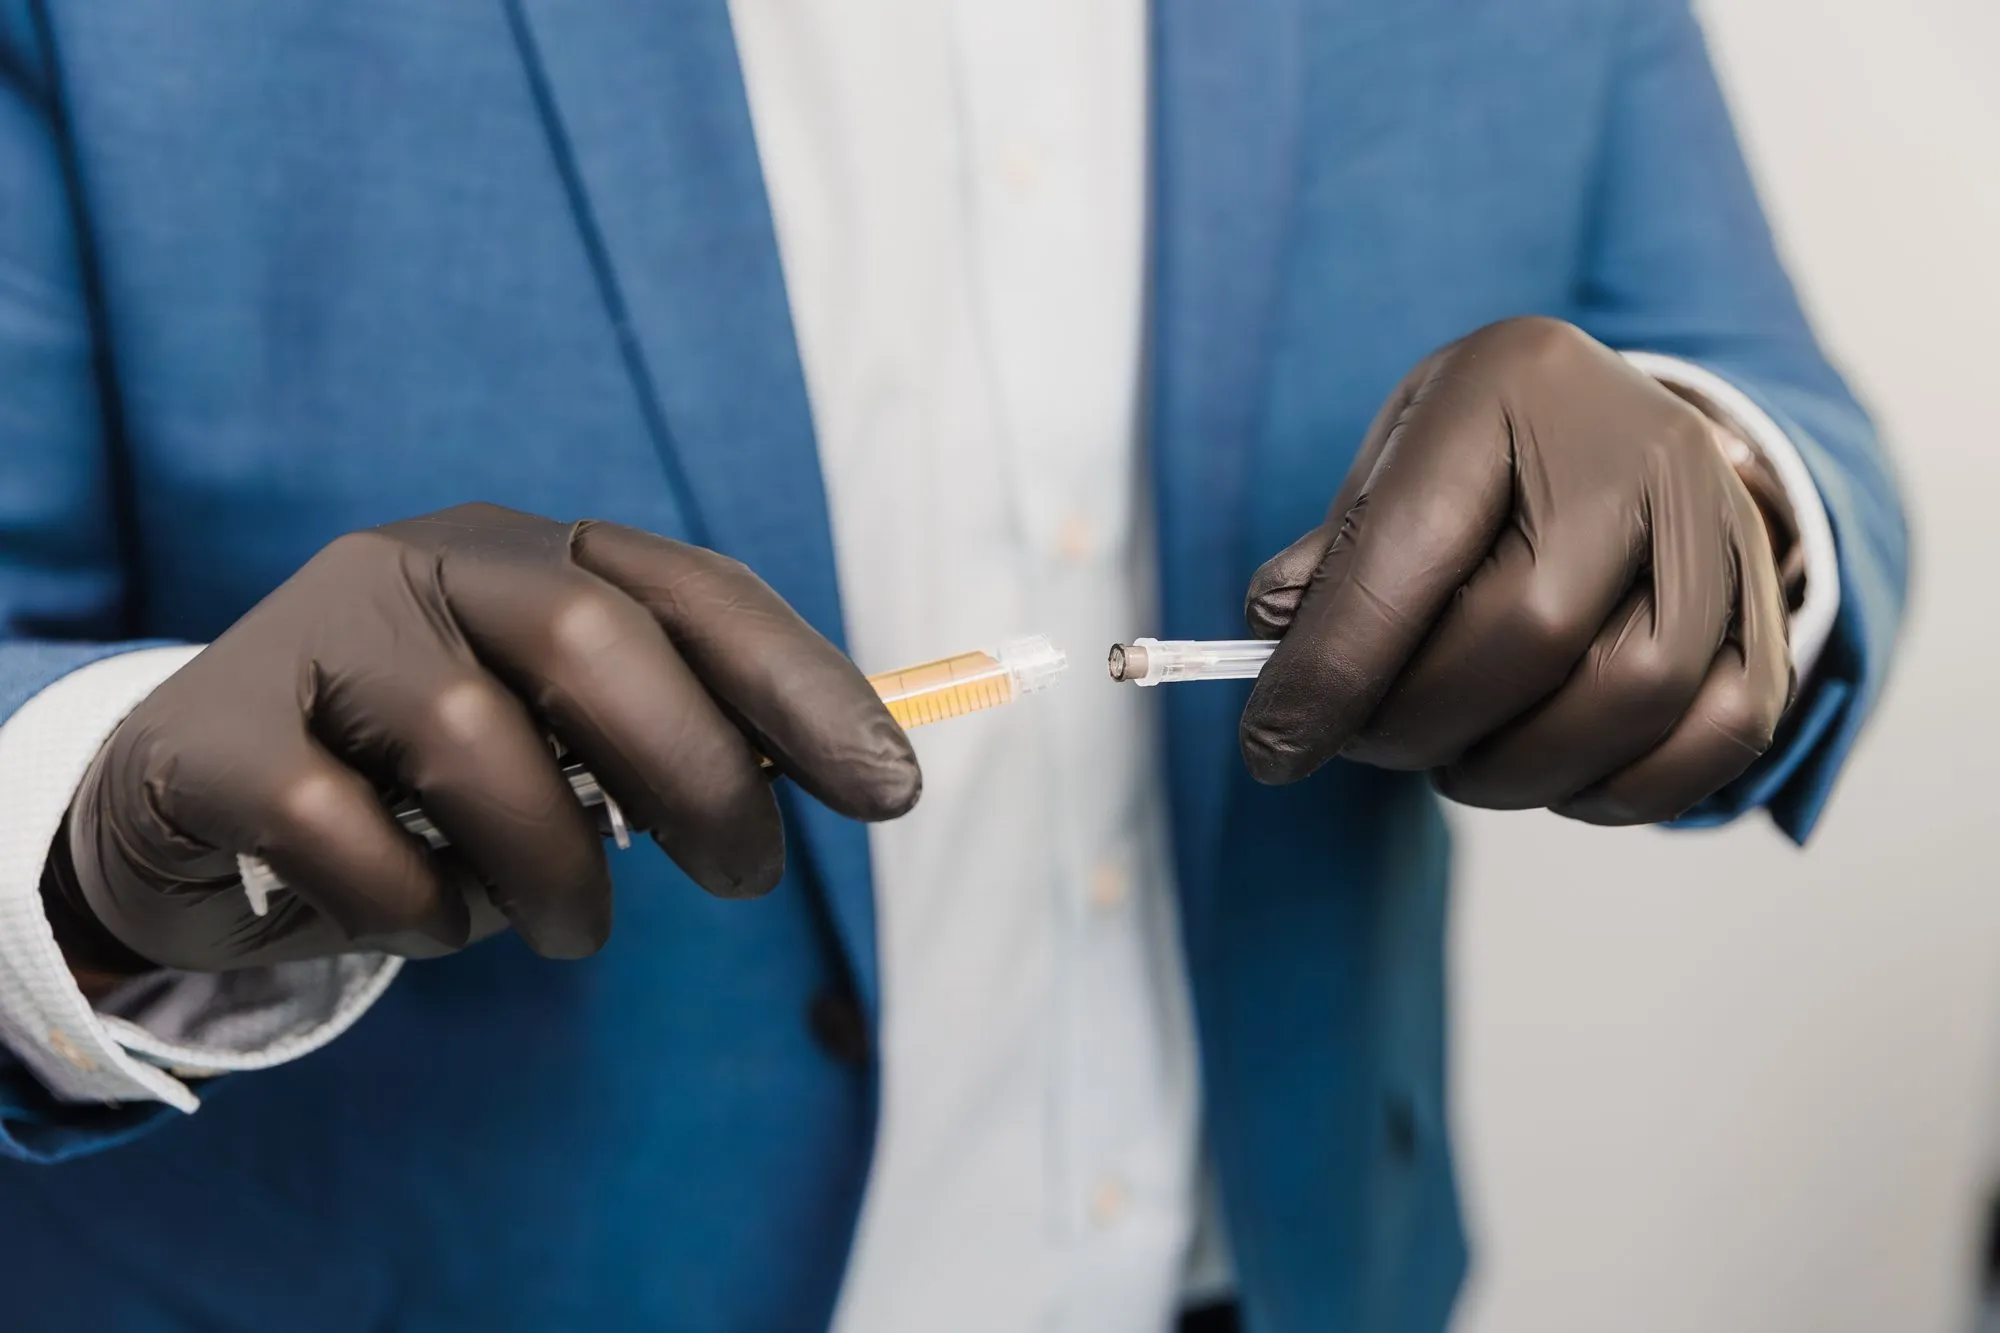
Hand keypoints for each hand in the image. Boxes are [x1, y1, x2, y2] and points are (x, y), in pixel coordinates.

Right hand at [43, 504, 919, 973]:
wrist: (193, 801)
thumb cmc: (418, 784)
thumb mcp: (556, 750)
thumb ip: (666, 745)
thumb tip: (829, 775)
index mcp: (536, 558)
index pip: (696, 593)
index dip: (805, 687)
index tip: (892, 791)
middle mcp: (427, 564)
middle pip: (595, 642)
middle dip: (699, 777)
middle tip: (747, 882)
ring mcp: (315, 632)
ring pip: (475, 743)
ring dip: (548, 871)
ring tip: (565, 927)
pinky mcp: (215, 729)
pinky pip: (341, 832)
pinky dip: (407, 909)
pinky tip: (410, 918)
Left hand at [1239, 317, 1791, 823]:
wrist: (1622, 429)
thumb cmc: (1485, 458)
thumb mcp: (1397, 462)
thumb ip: (1339, 553)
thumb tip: (1276, 637)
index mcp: (1512, 381)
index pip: (1415, 546)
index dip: (1336, 666)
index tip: (1272, 747)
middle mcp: (1639, 441)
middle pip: (1533, 628)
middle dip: (1426, 722)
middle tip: (1372, 745)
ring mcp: (1721, 522)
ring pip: (1635, 691)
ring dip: (1520, 768)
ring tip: (1457, 763)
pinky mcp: (1769, 606)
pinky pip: (1721, 733)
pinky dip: (1625, 791)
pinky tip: (1555, 782)